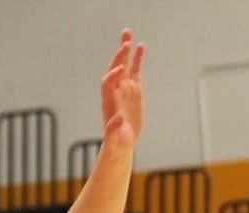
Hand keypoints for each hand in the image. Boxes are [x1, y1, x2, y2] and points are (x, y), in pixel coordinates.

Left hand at [100, 30, 144, 149]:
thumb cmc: (116, 143)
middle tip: (125, 42)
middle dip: (118, 57)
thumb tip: (117, 120)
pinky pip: (135, 71)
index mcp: (109, 103)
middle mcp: (115, 93)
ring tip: (127, 33)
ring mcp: (124, 89)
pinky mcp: (133, 89)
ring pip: (124, 66)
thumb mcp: (114, 139)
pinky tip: (141, 46)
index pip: (107, 85)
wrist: (121, 142)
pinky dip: (137, 59)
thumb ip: (113, 130)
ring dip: (125, 50)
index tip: (119, 69)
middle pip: (114, 71)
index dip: (112, 77)